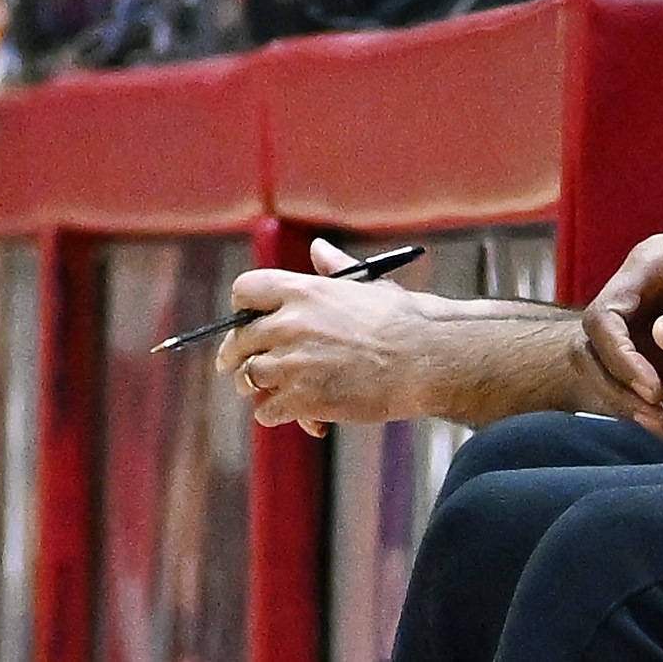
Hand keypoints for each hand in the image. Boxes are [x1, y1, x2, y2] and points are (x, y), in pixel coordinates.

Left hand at [214, 238, 430, 431]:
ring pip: (250, 378)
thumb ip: (333, 268)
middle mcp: (290, 323)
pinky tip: (303, 415)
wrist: (425, 358)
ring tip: (274, 392)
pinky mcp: (302, 398)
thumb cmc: (402, 319)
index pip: (245, 291)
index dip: (241, 309)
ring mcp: (293, 363)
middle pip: (239, 340)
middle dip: (237, 355)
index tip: (244, 322)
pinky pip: (268, 411)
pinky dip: (279, 415)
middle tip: (240, 367)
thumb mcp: (365, 282)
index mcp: (303, 291)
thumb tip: (317, 248)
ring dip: (259, 388)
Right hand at [584, 209, 662, 425]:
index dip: (618, 355)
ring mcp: (652, 328)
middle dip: (626, 392)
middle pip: (602, 353)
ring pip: (625, 378)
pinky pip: (654, 389)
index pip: (604, 316)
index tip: (653, 388)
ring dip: (648, 410)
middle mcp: (641, 299)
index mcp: (647, 268)